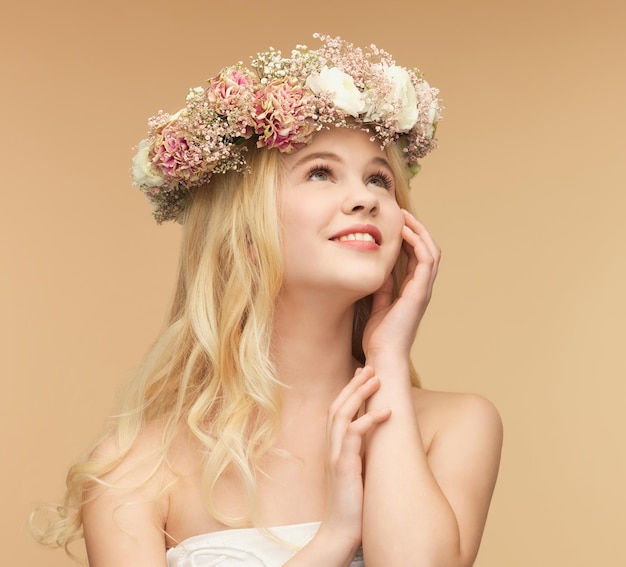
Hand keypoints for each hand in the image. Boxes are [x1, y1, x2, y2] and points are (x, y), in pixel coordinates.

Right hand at [318, 366, 390, 551]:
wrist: (340, 534)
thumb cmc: (352, 505)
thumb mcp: (356, 473)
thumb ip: (361, 454)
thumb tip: (378, 441)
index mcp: (333, 447)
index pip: (337, 410)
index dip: (349, 390)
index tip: (362, 374)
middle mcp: (331, 447)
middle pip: (338, 405)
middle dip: (354, 385)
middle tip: (371, 367)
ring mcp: (335, 456)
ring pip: (342, 414)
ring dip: (359, 394)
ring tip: (376, 378)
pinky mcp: (343, 467)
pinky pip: (353, 436)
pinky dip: (368, 420)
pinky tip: (385, 412)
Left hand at [362, 210, 439, 360]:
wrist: (382, 356)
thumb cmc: (378, 338)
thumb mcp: (377, 306)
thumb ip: (382, 289)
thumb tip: (380, 271)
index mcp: (413, 291)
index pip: (417, 257)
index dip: (410, 238)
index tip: (395, 223)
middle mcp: (422, 288)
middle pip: (428, 250)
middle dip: (417, 229)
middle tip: (401, 213)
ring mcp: (423, 290)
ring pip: (431, 252)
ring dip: (419, 231)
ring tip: (405, 216)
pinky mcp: (420, 292)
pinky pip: (425, 260)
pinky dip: (418, 243)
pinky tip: (404, 232)